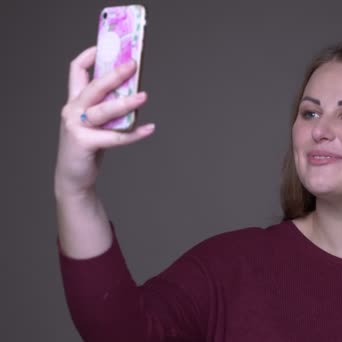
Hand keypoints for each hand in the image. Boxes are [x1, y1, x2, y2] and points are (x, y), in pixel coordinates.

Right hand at [54, 46, 154, 197]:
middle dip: (114, 74)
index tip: (106, 46)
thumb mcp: (96, 122)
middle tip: (133, 65)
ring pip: (104, 111)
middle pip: (94, 87)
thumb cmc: (88, 146)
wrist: (74, 177)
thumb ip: (108, 108)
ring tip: (144, 96)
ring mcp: (76, 126)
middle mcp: (72, 110)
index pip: (77, 70)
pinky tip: (150, 128)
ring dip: (126, 103)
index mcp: (74, 101)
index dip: (90, 56)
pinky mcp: (84, 143)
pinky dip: (134, 134)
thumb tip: (135, 92)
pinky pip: (114, 137)